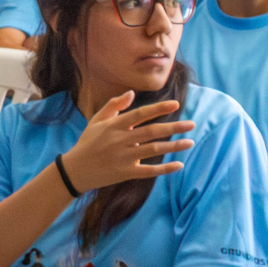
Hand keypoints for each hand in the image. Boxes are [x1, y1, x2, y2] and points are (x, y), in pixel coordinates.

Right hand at [62, 90, 191, 190]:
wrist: (75, 171)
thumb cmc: (88, 143)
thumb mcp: (96, 121)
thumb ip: (114, 105)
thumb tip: (132, 93)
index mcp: (114, 126)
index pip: (140, 114)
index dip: (159, 109)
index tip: (176, 105)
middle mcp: (120, 140)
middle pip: (151, 132)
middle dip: (173, 127)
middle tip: (192, 124)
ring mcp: (124, 157)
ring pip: (153, 150)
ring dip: (173, 146)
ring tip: (190, 142)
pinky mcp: (126, 173)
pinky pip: (149, 171)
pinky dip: (165, 169)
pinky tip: (179, 165)